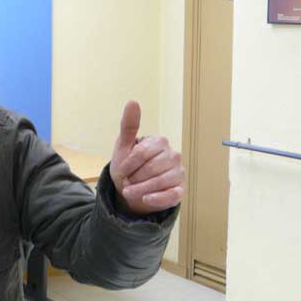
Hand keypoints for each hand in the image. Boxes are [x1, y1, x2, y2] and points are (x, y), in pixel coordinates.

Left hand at [109, 101, 184, 215]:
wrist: (130, 189)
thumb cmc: (128, 165)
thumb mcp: (124, 145)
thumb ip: (129, 125)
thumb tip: (132, 101)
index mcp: (160, 142)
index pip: (143, 153)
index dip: (128, 164)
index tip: (120, 171)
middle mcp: (174, 155)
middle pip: (152, 168)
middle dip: (134, 178)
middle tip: (126, 182)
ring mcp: (178, 173)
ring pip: (160, 182)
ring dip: (140, 190)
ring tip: (129, 192)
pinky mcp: (179, 190)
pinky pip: (170, 195)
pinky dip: (156, 199)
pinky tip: (145, 199)